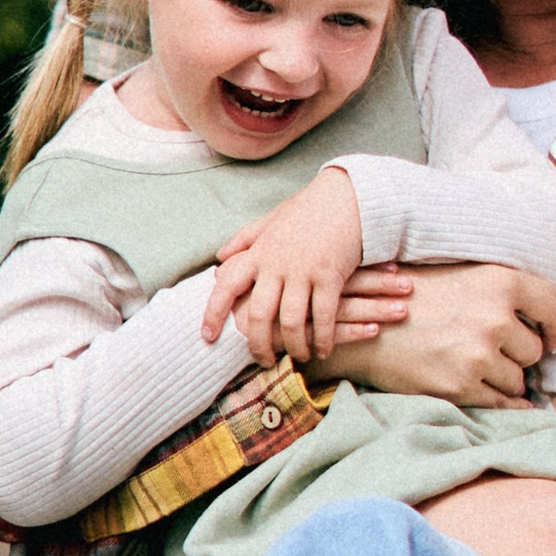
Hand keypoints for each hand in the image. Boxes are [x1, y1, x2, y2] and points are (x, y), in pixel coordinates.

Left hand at [203, 166, 367, 364]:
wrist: (349, 195)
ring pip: (291, 321)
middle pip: (258, 314)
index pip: (226, 286)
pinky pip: (323, 317)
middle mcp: (276, 264)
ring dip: (294, 345)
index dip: (213, 314)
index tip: (207, 337)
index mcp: (259, 252)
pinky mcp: (330, 276)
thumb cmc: (309, 208)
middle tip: (264, 360)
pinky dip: (322, 338)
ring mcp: (303, 271)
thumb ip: (244, 239)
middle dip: (258, 344)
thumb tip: (219, 256)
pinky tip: (324, 349)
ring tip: (299, 357)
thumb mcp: (272, 220)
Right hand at [334, 260, 555, 407]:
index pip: (554, 307)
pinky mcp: (461, 387)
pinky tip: (496, 394)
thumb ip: (503, 289)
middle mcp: (494, 319)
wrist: (365, 324)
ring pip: (517, 380)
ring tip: (476, 366)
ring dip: (504, 378)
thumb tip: (544, 315)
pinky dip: (502, 402)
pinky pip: (502, 403)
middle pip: (534, 351)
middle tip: (495, 350)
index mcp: (500, 282)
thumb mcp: (463, 274)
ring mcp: (478, 356)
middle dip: (518, 355)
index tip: (551, 337)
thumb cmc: (413, 296)